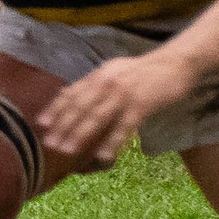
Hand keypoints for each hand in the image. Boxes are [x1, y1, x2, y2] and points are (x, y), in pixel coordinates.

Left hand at [38, 53, 194, 167]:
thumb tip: (74, 92)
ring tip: (67, 150)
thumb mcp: (117, 70)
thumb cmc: (147, 70)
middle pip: (80, 106)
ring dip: (79, 134)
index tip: (42, 124)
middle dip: (62, 126)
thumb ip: (97, 82)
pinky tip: (103, 156)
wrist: (176, 62)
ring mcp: (124, 94)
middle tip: (49, 144)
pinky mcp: (141, 104)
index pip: (72, 92)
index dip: (56, 108)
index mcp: (101, 74)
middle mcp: (107, 82)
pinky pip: (123, 127)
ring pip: (96, 117)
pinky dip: (112, 142)